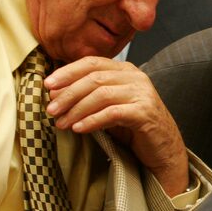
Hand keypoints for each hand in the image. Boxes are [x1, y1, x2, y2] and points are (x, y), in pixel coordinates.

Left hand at [43, 56, 189, 196]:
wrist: (163, 148)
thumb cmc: (133, 127)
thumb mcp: (110, 105)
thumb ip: (89, 95)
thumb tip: (55, 92)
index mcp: (126, 70)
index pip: (92, 62)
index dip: (67, 72)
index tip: (47, 85)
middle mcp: (136, 77)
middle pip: (94, 78)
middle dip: (68, 94)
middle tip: (51, 109)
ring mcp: (143, 93)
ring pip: (101, 94)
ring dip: (77, 109)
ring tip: (61, 123)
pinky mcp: (145, 112)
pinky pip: (112, 113)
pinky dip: (92, 121)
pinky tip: (79, 128)